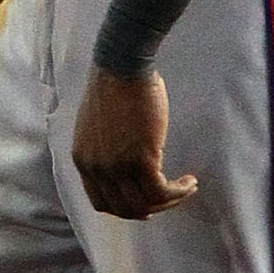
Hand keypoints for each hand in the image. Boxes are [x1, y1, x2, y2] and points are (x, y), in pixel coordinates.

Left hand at [70, 65, 198, 221]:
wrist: (121, 63)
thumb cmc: (114, 85)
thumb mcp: (98, 126)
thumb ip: (105, 150)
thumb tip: (127, 167)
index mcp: (83, 160)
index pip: (101, 202)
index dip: (125, 208)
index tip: (144, 207)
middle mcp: (97, 169)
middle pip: (126, 209)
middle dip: (151, 209)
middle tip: (169, 200)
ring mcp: (118, 167)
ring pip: (146, 204)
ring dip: (170, 201)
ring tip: (186, 188)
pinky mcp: (141, 160)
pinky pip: (162, 191)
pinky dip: (179, 192)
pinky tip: (189, 182)